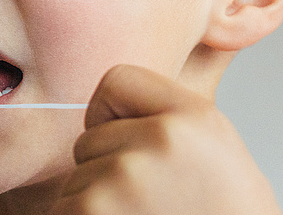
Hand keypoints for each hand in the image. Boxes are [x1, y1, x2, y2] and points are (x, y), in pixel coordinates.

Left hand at [52, 65, 280, 213]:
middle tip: (150, 200)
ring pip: (77, 180)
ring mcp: (125, 176)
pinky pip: (63, 209)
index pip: (116, 81)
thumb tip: (117, 104)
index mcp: (195, 118)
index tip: (132, 145)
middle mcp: (162, 139)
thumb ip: (172, 118)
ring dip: (98, 204)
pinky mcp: (93, 210)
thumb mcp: (219, 152)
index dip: (113, 116)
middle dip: (106, 170)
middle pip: (90, 139)